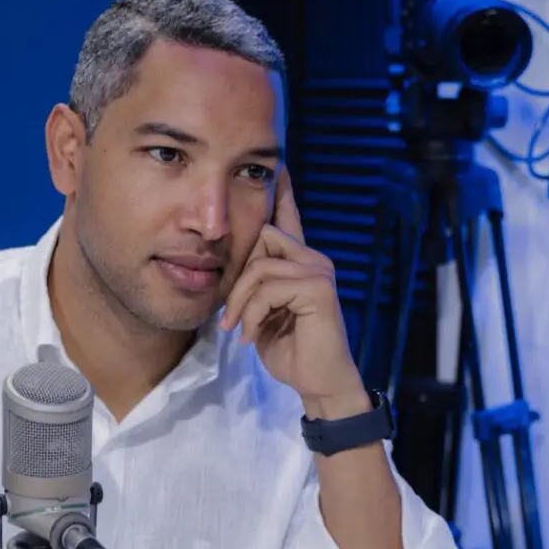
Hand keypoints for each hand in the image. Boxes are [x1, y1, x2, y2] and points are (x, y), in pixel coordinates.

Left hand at [220, 168, 366, 414]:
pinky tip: (252, 337)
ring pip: (259, 267)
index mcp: (300, 263)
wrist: (317, 382)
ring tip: (238, 331)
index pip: (289, 220)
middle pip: (261, 238)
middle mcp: (313, 260)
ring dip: (240, 304)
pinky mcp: (318, 289)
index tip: (277, 166)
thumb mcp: (261, 314)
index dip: (282, 194)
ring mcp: (319, 271)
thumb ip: (254, 288)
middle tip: (229, 318)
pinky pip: (267, 289)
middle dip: (236, 281)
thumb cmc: (290, 351)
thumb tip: (231, 270)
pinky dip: (252, 315)